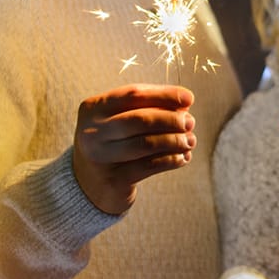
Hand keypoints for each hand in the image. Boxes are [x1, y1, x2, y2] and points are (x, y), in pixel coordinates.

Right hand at [72, 84, 195, 213]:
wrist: (88, 185)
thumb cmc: (112, 144)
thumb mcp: (120, 120)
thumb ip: (148, 108)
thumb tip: (184, 104)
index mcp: (93, 108)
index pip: (134, 94)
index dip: (164, 94)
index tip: (188, 98)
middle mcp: (92, 131)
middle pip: (140, 119)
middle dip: (171, 119)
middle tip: (190, 122)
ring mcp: (100, 156)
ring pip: (146, 143)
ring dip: (174, 141)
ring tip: (190, 141)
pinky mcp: (113, 180)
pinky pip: (150, 166)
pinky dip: (171, 160)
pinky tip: (183, 158)